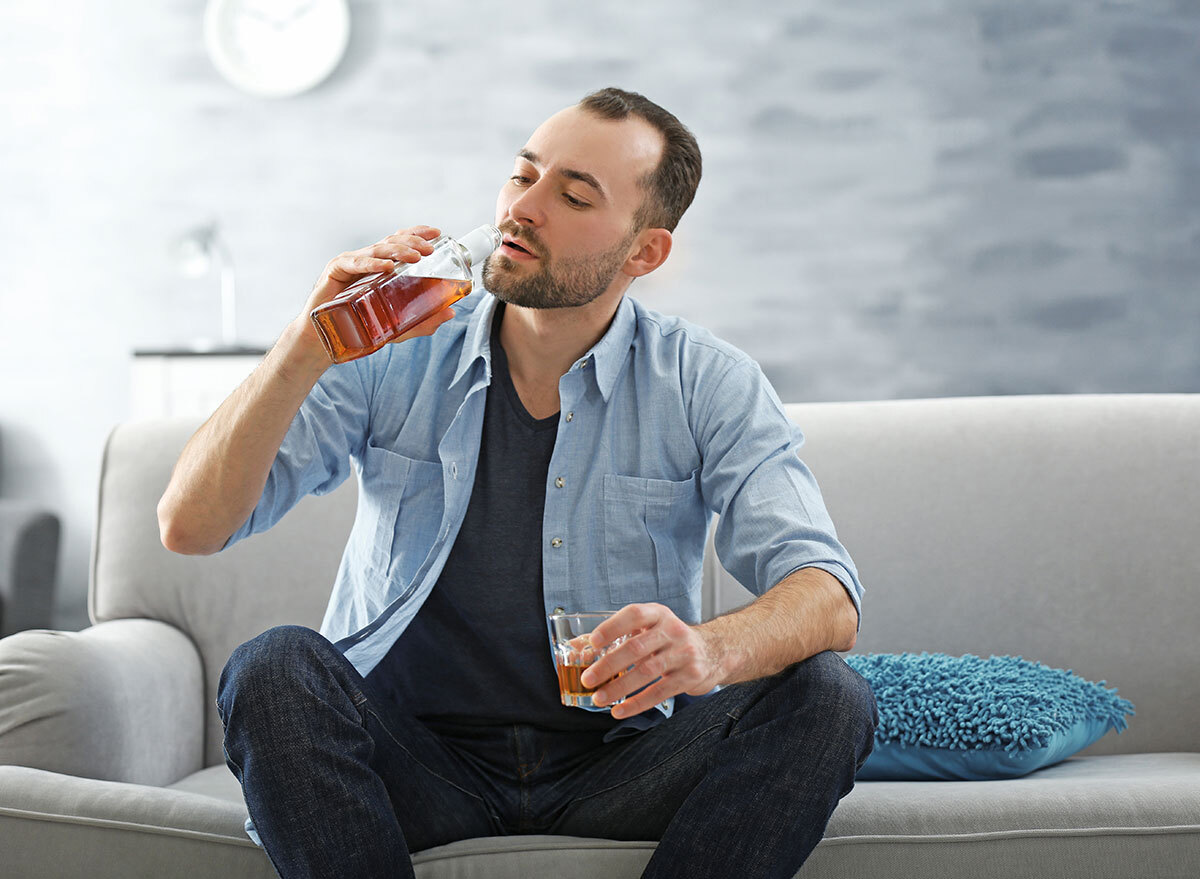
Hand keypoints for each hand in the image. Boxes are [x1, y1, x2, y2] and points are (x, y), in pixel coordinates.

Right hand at [289, 225, 452, 360]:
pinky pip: (355, 263)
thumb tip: (450, 312)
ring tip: (415, 257)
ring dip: (398, 251)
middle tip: (430, 249)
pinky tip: (386, 267)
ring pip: (377, 250)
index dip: (417, 234)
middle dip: (412, 242)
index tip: (437, 233)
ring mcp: (350, 263)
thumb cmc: (360, 326)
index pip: (399, 242)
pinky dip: (372, 264)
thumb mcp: (397, 326)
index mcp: (380, 266)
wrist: (326, 340)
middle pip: (391, 242)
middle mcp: (366, 260)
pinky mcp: (335, 271)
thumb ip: (422, 320)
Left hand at [580, 603, 723, 718]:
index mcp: (658, 615)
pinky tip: (620, 711)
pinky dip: (637, 704)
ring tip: (599, 698)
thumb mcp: (650, 629)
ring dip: (619, 688)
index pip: (634, 615)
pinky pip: (659, 692)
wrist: (715, 651)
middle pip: (636, 647)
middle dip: (608, 665)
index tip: (593, 643)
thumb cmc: (670, 640)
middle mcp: (673, 631)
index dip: (612, 627)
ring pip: (647, 672)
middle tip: (588, 679)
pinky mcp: (690, 676)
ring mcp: (684, 654)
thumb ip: (617, 635)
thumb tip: (577, 647)